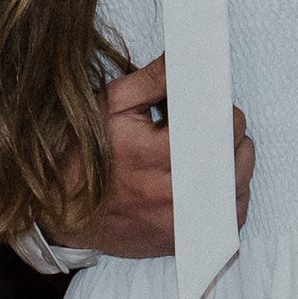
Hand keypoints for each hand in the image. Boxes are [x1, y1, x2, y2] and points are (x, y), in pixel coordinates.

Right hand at [72, 60, 256, 260]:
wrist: (59, 209)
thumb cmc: (81, 156)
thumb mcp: (111, 105)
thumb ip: (155, 79)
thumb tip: (190, 58)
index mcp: (152, 153)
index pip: (219, 126)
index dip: (223, 110)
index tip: (214, 105)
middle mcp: (170, 192)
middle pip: (234, 155)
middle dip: (228, 133)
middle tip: (205, 127)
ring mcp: (179, 222)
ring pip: (238, 185)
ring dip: (231, 164)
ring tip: (204, 153)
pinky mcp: (183, 240)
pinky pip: (230, 217)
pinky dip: (228, 196)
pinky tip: (206, 183)